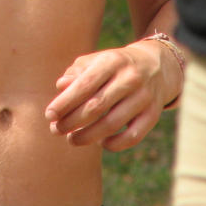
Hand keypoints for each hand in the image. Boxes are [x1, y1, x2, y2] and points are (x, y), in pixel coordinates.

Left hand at [44, 41, 175, 151]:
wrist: (156, 65)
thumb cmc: (115, 65)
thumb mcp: (96, 60)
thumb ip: (76, 72)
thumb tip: (60, 87)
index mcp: (112, 61)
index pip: (84, 84)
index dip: (64, 102)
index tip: (49, 115)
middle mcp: (130, 78)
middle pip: (96, 106)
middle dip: (72, 122)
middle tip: (56, 130)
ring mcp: (144, 97)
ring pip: (112, 124)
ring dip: (87, 136)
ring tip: (72, 139)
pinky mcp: (153, 114)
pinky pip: (132, 136)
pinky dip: (114, 144)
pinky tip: (100, 143)